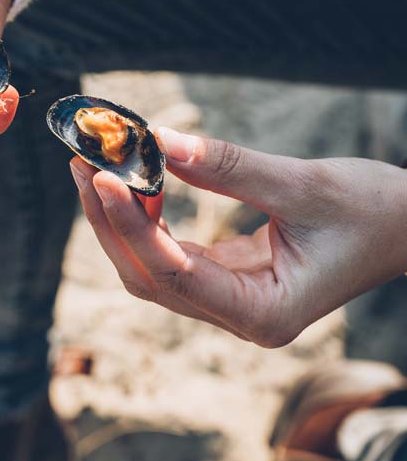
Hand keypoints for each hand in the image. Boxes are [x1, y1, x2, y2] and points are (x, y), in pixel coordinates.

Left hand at [72, 128, 406, 347]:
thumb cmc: (378, 210)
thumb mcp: (307, 184)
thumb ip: (228, 168)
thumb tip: (159, 141)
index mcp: (264, 314)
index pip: (174, 274)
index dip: (132, 226)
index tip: (102, 179)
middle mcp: (240, 319)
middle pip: (148, 276)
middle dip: (111, 221)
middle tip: (84, 162)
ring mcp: (230, 303)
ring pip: (150, 267)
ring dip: (119, 218)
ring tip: (94, 165)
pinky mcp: (227, 281)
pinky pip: (169, 253)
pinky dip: (145, 218)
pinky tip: (127, 181)